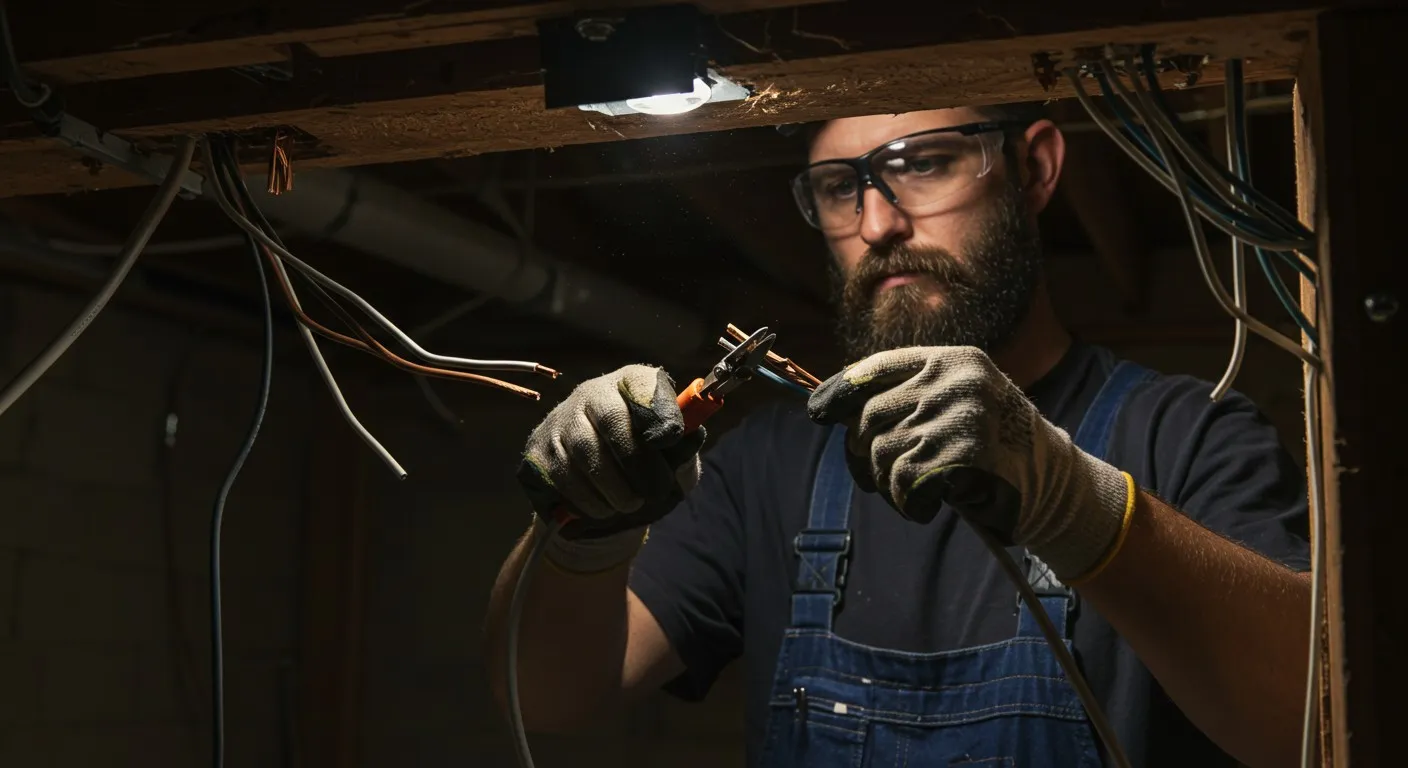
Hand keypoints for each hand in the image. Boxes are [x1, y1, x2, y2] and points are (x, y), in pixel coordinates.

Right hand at [517, 365, 704, 569]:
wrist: (593, 475)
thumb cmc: (641, 456)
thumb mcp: (669, 449)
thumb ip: (681, 446)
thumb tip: (690, 440)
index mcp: (629, 383)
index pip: (642, 384)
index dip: (657, 410)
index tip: (671, 437)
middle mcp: (590, 393)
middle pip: (611, 421)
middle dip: (637, 464)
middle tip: (654, 492)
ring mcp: (559, 421)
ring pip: (584, 454)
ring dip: (611, 489)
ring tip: (628, 504)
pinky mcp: (537, 450)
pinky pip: (560, 478)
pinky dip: (586, 501)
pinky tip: (601, 508)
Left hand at [807, 346, 1132, 579]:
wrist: (1055, 485)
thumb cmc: (995, 449)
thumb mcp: (956, 405)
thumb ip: (908, 399)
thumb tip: (834, 410)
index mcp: (952, 360)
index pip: (877, 368)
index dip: (840, 391)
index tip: (817, 411)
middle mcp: (955, 380)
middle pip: (870, 417)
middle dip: (864, 453)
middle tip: (878, 477)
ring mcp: (961, 415)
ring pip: (883, 454)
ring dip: (889, 484)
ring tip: (915, 492)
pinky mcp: (964, 455)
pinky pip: (905, 483)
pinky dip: (908, 503)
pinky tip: (929, 506)